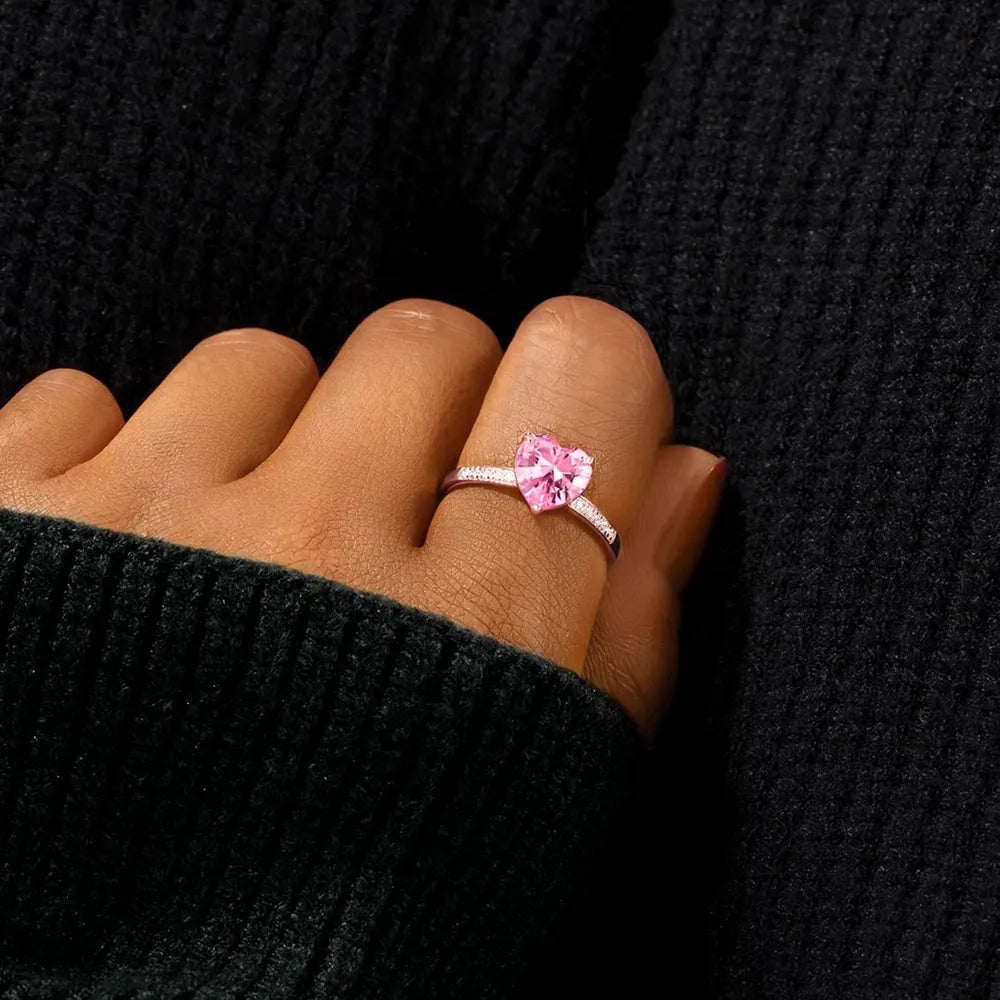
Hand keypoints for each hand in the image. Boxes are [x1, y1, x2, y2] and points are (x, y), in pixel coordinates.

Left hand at [0, 296, 722, 739]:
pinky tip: (133, 569)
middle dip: (435, 403)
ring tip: (251, 561)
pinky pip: (90, 397)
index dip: (585, 383)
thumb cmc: (359, 924)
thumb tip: (683, 470)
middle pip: (423, 343)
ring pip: (262, 361)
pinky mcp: (0, 522)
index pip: (582, 375)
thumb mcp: (544, 806)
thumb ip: (633, 624)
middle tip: (402, 502)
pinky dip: (126, 461)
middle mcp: (316, 556)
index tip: (558, 421)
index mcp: (481, 636)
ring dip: (276, 436)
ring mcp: (140, 530)